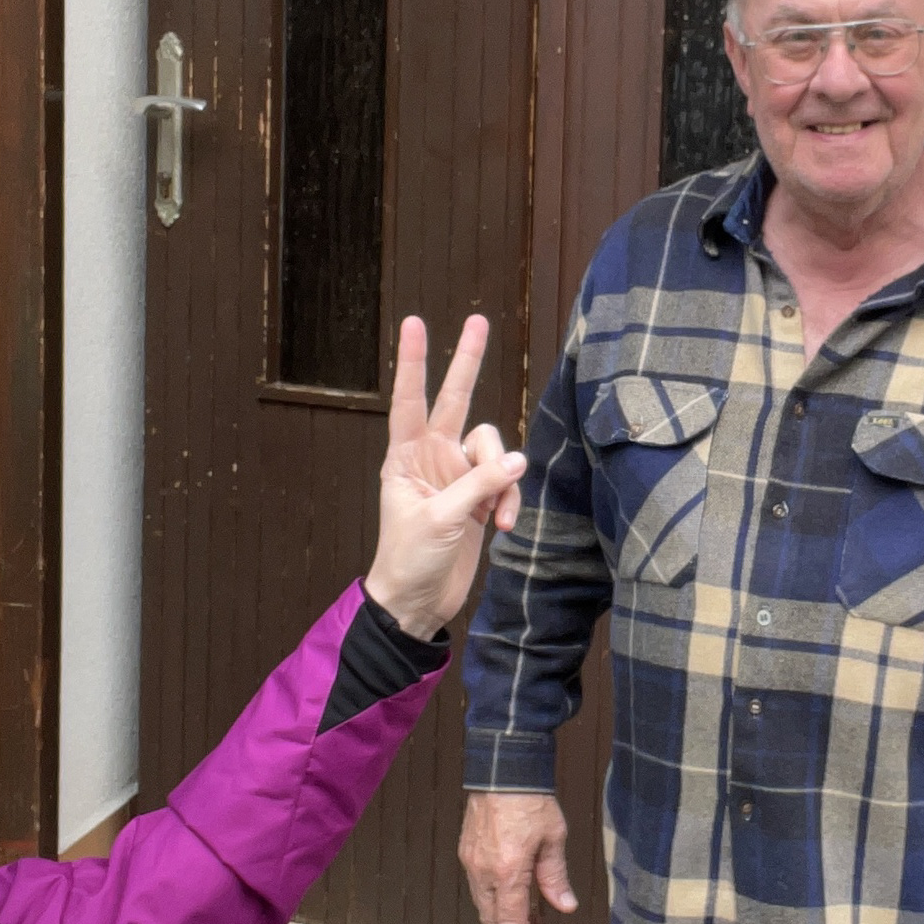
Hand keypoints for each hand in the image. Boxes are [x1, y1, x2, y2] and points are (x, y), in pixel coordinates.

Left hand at [362, 315, 526, 637]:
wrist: (417, 603)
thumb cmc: (409, 560)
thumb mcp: (440, 520)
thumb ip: (478, 486)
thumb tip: (518, 460)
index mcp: (405, 457)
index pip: (409, 401)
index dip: (414, 362)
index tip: (415, 323)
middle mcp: (432, 458)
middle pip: (454, 400)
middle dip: (468, 362)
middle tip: (478, 320)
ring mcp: (458, 476)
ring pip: (494, 450)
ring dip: (502, 481)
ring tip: (497, 517)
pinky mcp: (479, 498)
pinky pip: (505, 482)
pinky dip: (509, 502)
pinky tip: (501, 526)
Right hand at [459, 791, 576, 923]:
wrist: (503, 770)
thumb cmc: (530, 800)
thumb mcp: (553, 838)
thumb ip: (555, 876)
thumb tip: (565, 905)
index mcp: (507, 872)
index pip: (511, 922)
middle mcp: (483, 871)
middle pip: (492, 919)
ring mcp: (471, 862)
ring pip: (482, 904)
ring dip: (501, 917)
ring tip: (526, 916)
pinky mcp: (466, 852)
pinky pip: (477, 886)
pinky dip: (493, 898)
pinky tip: (511, 893)